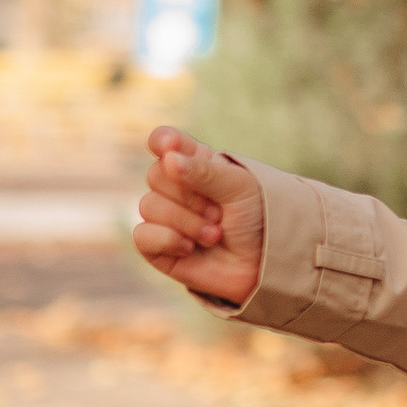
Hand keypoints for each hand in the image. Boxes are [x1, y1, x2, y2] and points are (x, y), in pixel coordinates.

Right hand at [134, 127, 265, 307]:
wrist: (264, 265)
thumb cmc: (257, 220)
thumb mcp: (239, 187)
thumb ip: (204, 171)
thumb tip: (168, 160)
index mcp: (196, 163)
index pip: (165, 141)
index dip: (163, 142)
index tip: (172, 147)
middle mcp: (176, 188)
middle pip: (156, 174)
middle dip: (190, 197)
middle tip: (219, 213)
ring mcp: (165, 217)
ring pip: (149, 206)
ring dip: (186, 222)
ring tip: (215, 235)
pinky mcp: (158, 248)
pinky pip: (142, 236)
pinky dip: (168, 240)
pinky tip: (190, 249)